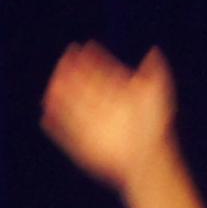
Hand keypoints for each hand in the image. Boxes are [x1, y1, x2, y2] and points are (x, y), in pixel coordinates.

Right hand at [40, 43, 175, 187]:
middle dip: (71, 71)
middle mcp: (101, 104)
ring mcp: (89, 122)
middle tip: (64, 60)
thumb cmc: (155, 127)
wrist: (147, 159)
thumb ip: (155, 72)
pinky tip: (47, 116)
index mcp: (116, 91)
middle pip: (82, 83)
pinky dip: (54, 124)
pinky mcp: (80, 142)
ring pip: (70, 104)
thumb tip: (153, 51)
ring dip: (60, 94)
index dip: (92, 58)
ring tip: (52, 86)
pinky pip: (62, 132)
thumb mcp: (159, 94)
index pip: (100, 70)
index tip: (84, 48)